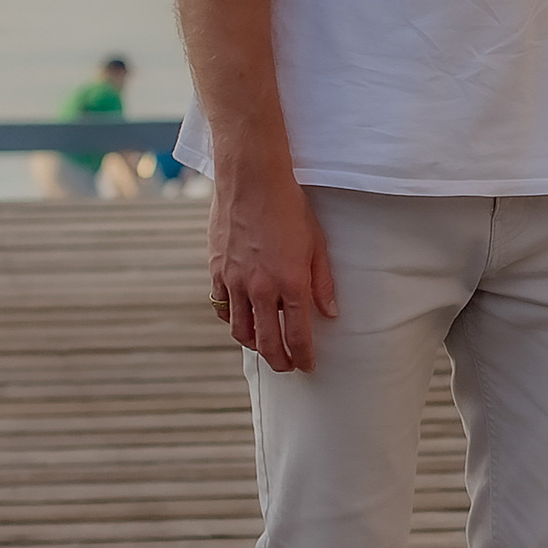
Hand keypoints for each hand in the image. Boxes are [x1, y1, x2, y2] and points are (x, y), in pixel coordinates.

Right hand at [209, 153, 336, 372]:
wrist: (252, 180)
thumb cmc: (290, 208)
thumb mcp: (317, 244)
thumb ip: (323, 282)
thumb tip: (330, 313)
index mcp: (291, 283)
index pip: (298, 335)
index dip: (303, 356)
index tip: (308, 365)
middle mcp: (261, 288)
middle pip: (267, 342)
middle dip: (279, 361)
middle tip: (287, 366)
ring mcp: (235, 281)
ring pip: (240, 331)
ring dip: (254, 345)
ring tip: (264, 347)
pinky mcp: (216, 271)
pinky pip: (221, 308)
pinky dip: (232, 320)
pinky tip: (242, 320)